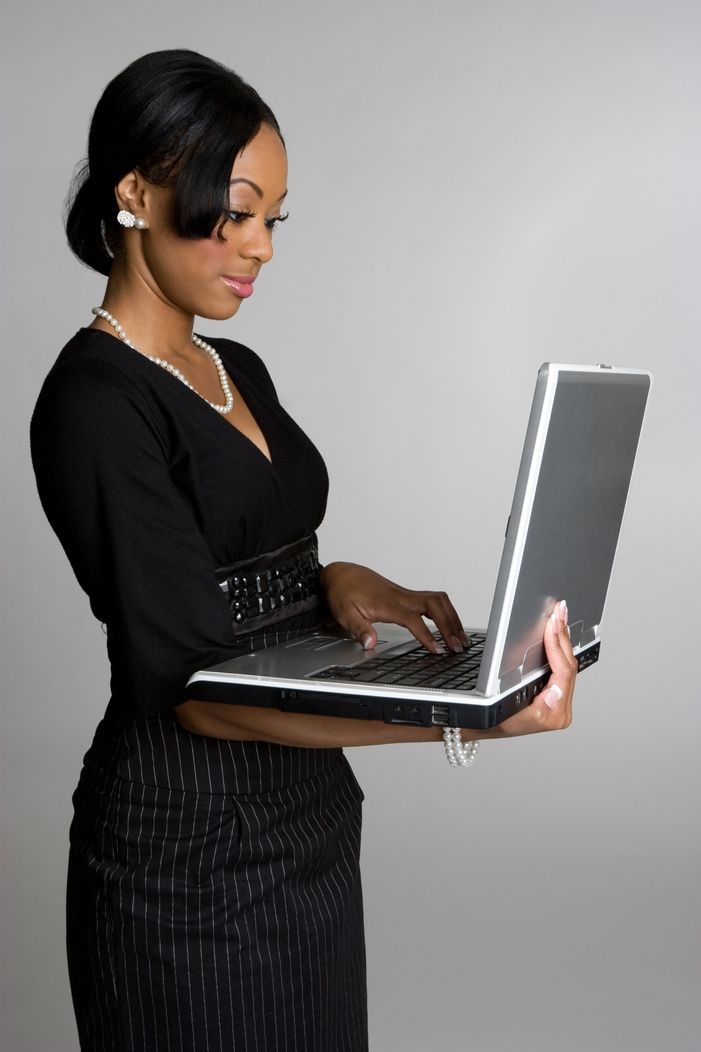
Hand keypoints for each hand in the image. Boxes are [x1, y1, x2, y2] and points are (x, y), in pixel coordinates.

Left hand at [320, 561, 467, 653]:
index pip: (412, 619)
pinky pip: (433, 600)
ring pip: (438, 600)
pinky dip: (446, 612)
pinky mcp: (407, 595)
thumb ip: (358, 629)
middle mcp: (400, 596)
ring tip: (460, 639)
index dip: (426, 634)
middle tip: (457, 646)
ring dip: (452, 618)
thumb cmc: (343, 592)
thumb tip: (370, 643)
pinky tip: (450, 625)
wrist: (341, 574)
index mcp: (386, 602)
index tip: (436, 649)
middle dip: (449, 624)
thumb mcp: (344, 613)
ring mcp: (405, 594)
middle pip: (434, 604)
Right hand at [483, 600, 577, 738]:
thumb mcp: (499, 707)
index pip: (562, 673)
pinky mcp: (559, 700)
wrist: (477, 725)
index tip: (551, 623)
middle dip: (562, 634)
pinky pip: (564, 670)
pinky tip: (559, 633)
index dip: (557, 645)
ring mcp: (562, 707)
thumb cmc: (484, 716)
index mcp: (551, 714)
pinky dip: (561, 649)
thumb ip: (528, 701)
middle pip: (569, 666)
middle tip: (559, 610)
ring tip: (560, 616)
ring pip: (569, 666)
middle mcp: (561, 712)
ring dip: (563, 639)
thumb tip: (556, 691)